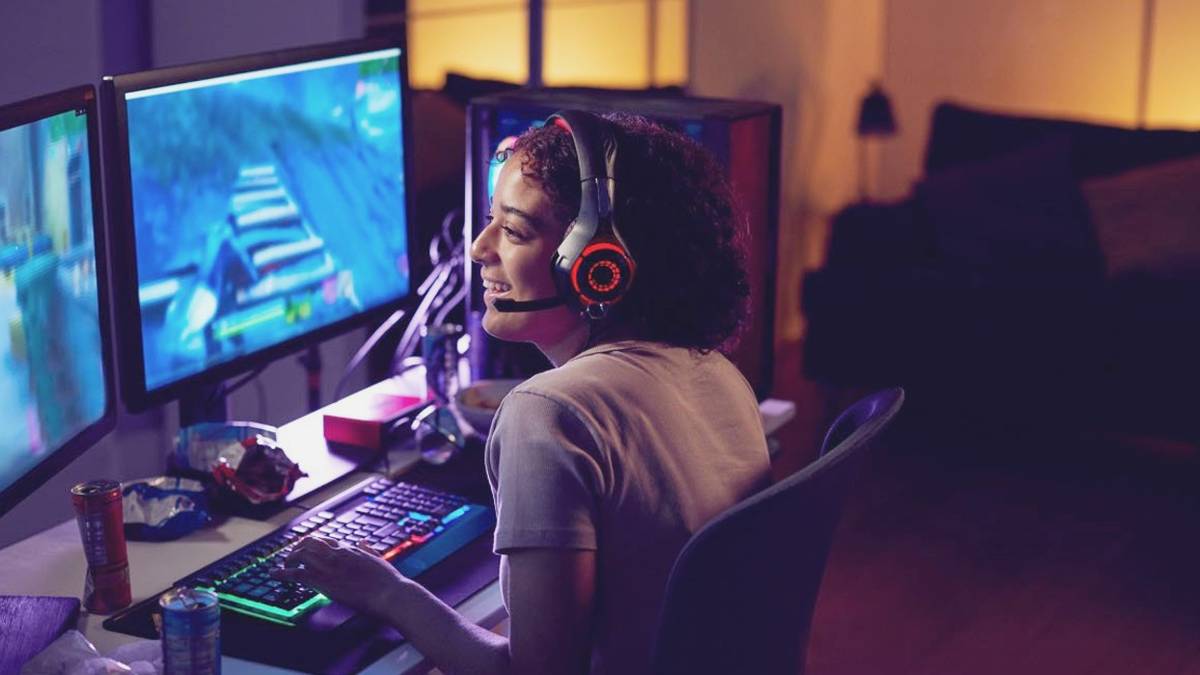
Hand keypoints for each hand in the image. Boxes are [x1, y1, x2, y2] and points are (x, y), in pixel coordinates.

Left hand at [271, 536, 407, 617]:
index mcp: (350, 549)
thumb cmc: (387, 581)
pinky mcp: (324, 582)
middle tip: (292, 558)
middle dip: (298, 548)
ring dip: (289, 559)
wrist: (389, 593)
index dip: (313, 545)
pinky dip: (283, 573)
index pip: (326, 541)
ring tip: (283, 567)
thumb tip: (363, 542)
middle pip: (310, 542)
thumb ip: (368, 550)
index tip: (307, 550)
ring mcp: (330, 566)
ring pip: (301, 554)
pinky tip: (274, 575)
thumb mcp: (378, 559)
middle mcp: (337, 553)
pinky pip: (298, 574)